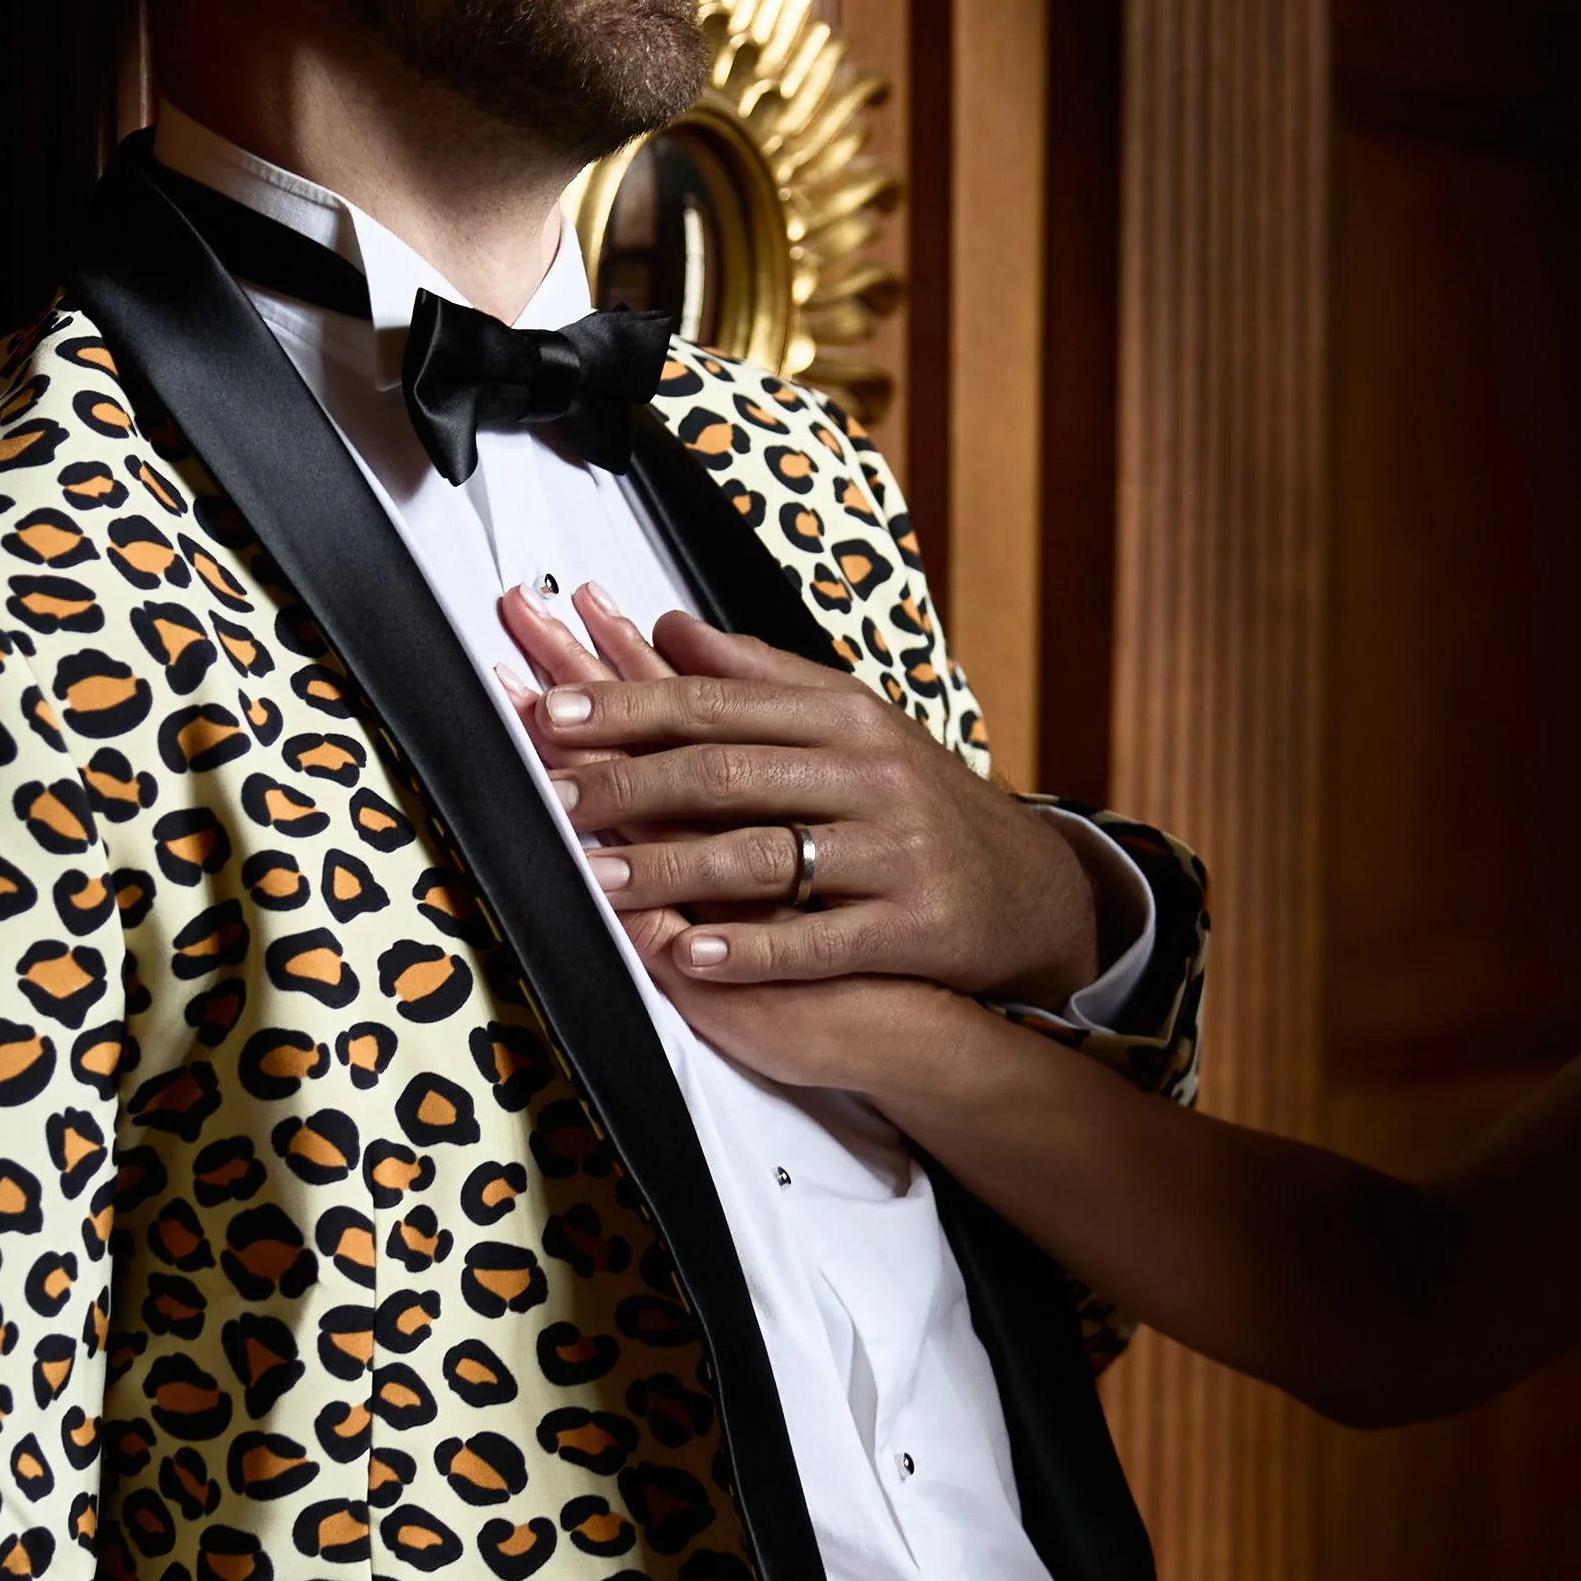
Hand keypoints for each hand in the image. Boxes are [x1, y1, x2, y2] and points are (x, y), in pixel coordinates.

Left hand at [498, 582, 1104, 1008]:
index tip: (549, 712)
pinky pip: (818, 939)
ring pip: (765, 854)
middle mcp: (869, 774)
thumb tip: (665, 624)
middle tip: (552, 801)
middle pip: (729, 772)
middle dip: (631, 785)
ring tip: (597, 878)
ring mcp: (893, 850)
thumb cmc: (917, 800)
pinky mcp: (912, 925)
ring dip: (671, 867)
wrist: (1031, 886)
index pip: (716, 704)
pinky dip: (750, 948)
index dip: (627, 706)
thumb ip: (759, 678)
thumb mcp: (852, 724)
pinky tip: (689, 955)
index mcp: (843, 716)